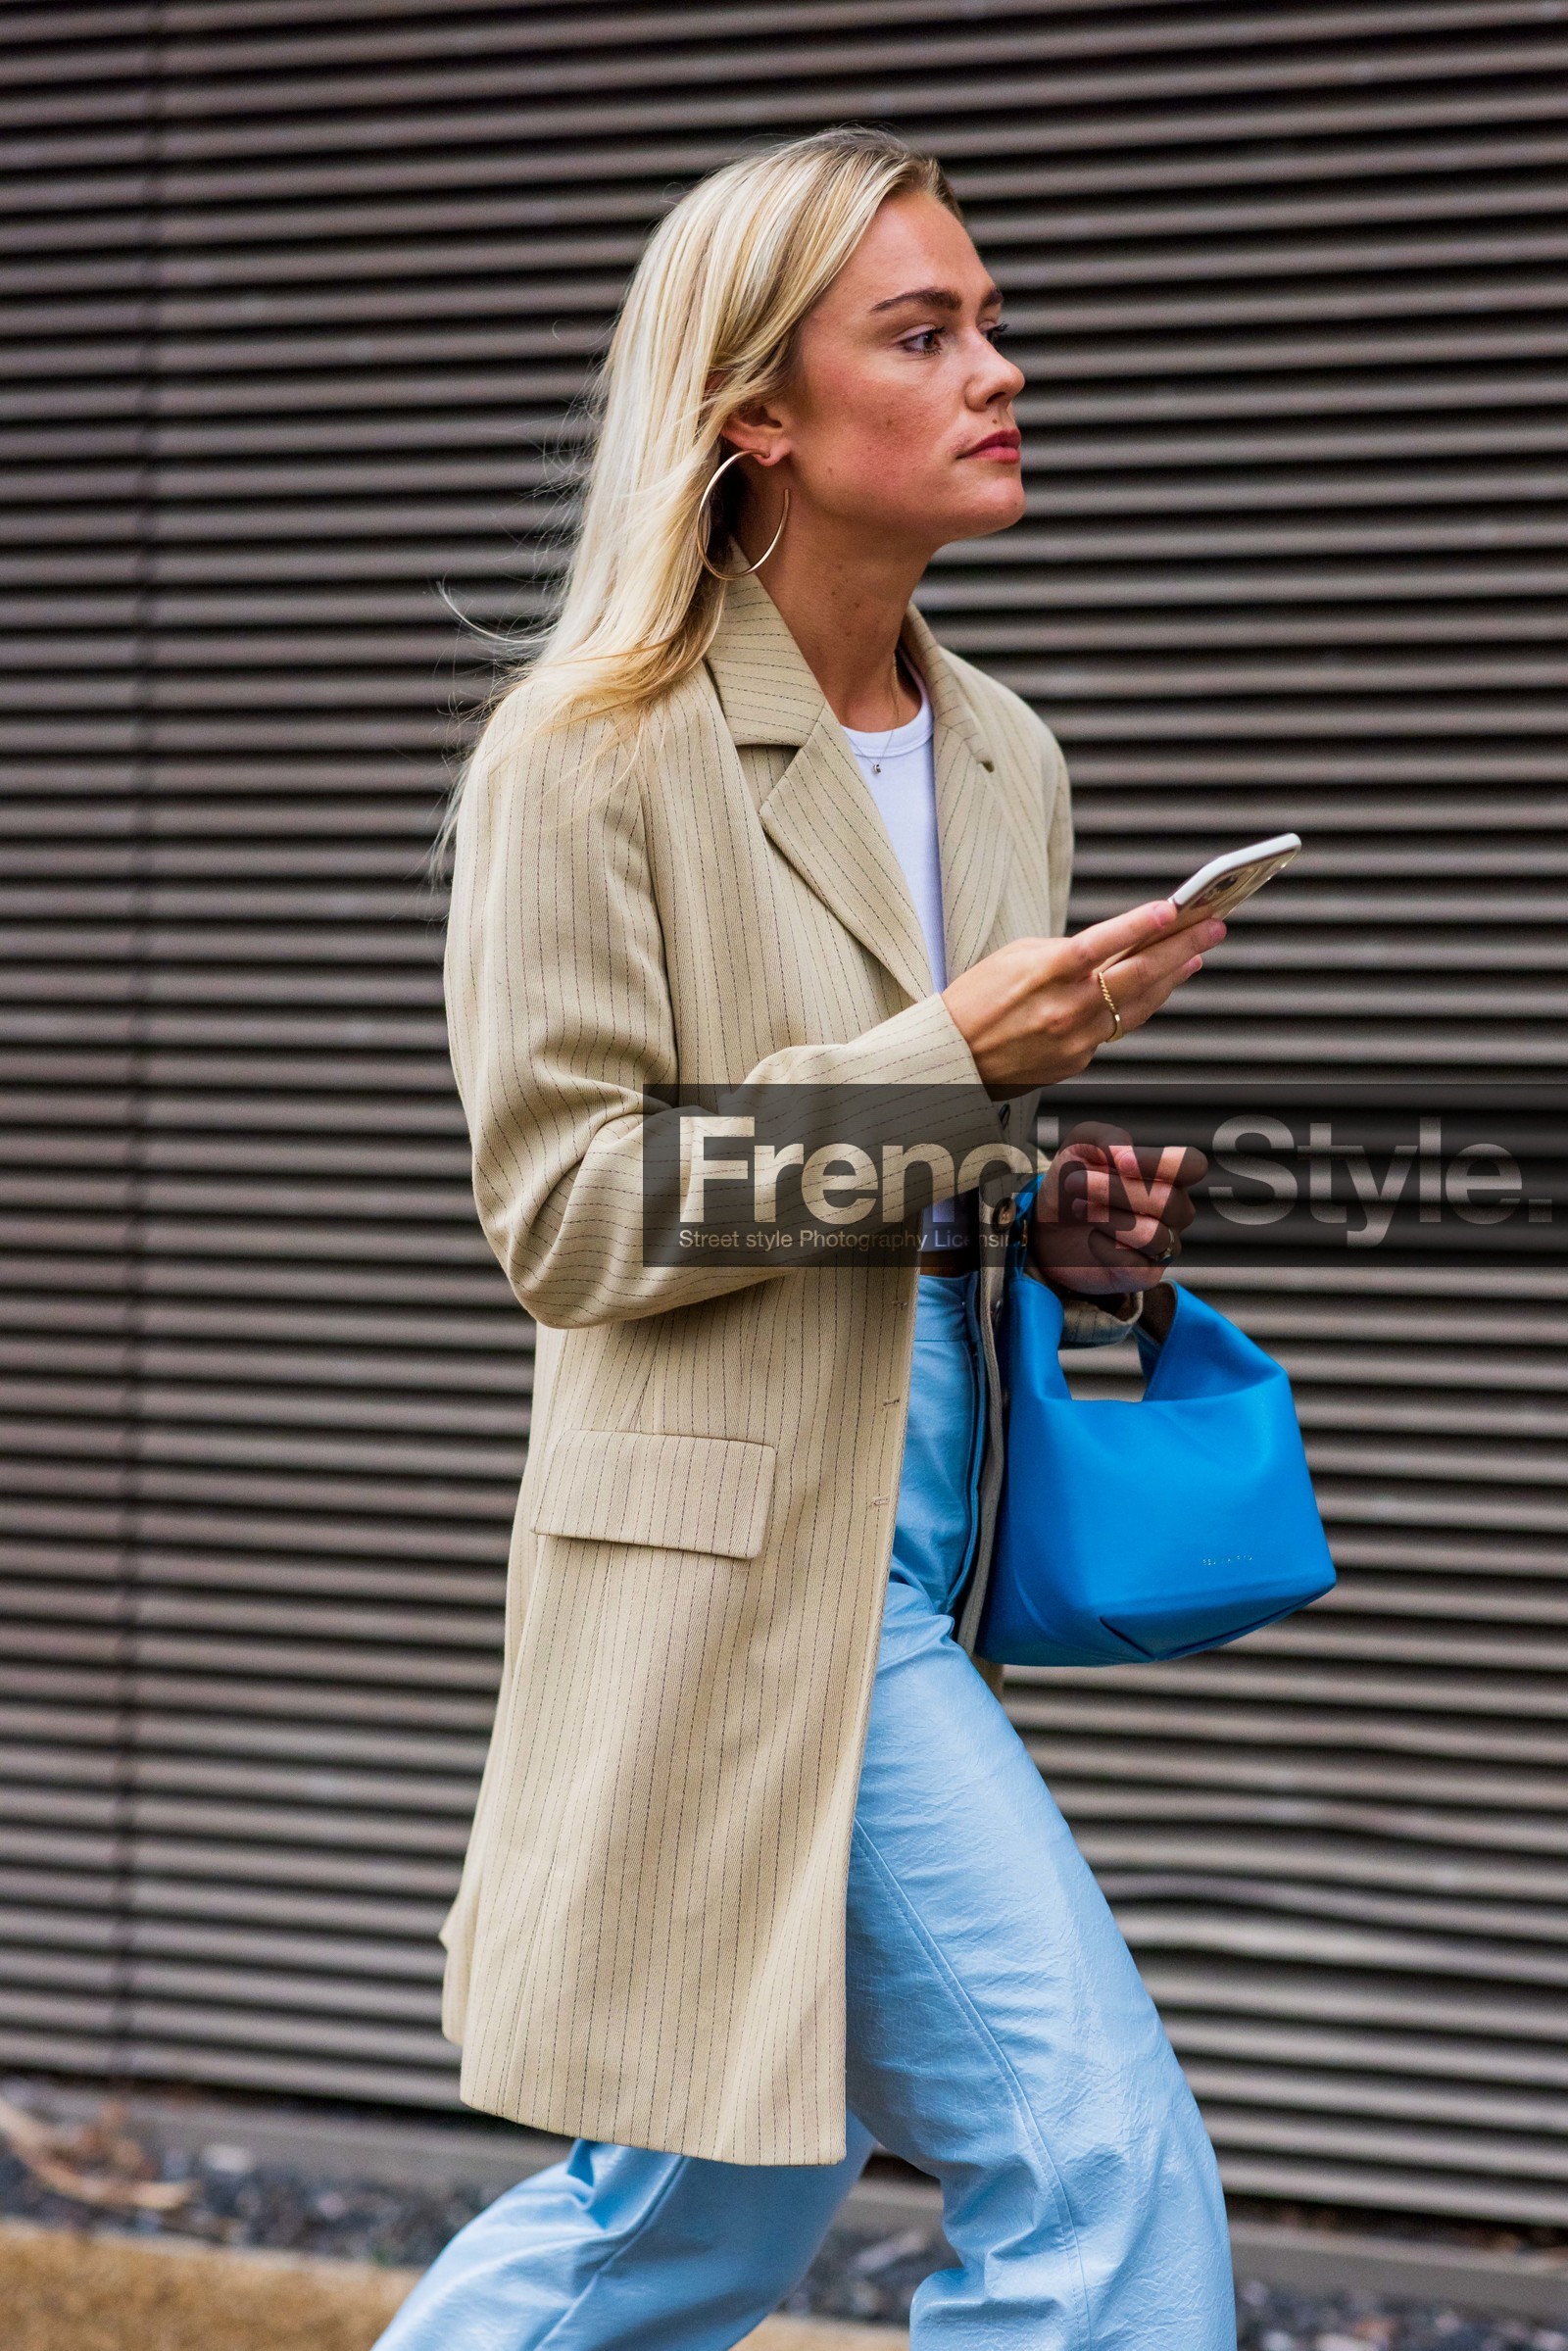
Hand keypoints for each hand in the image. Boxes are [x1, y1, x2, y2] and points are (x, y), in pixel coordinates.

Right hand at [941, 901, 1223, 1095]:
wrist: (954, 1060)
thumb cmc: (976, 1001)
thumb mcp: (1014, 957)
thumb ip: (1065, 951)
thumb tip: (1114, 946)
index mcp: (1045, 974)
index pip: (1101, 944)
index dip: (1140, 925)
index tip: (1171, 909)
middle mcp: (1066, 1009)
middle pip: (1137, 973)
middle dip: (1182, 946)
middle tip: (1211, 925)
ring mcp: (1077, 1039)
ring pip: (1139, 1003)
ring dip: (1173, 975)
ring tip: (1196, 952)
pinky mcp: (1079, 1060)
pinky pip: (1118, 1027)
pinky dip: (1142, 1003)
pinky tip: (1160, 985)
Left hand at [1028, 1122, 1207, 1317]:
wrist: (1047, 1224)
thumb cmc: (1074, 1180)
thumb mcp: (1081, 1145)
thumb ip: (1106, 1137)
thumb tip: (1125, 1152)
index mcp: (1168, 1175)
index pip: (1192, 1165)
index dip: (1161, 1163)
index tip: (1121, 1162)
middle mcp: (1174, 1212)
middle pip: (1167, 1201)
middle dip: (1116, 1190)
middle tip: (1075, 1182)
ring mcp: (1163, 1245)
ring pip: (1152, 1235)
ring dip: (1108, 1217)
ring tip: (1079, 1207)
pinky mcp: (1143, 1275)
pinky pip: (1135, 1265)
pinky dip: (1105, 1247)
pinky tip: (1091, 1237)